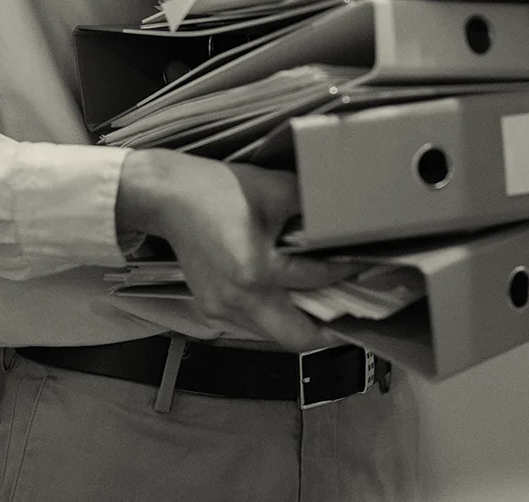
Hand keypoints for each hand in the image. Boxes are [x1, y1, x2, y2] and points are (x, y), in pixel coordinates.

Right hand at [115, 149, 355, 350]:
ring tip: (324, 306)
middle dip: (328, 333)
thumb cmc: (217, 190)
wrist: (167, 196)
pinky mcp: (211, 306)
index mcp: (256, 269)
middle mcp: (239, 298)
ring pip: (274, 335)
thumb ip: (312, 208)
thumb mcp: (275, 190)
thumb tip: (342, 219)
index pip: (316, 279)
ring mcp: (222, 307)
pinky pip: (253, 323)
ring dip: (300, 324)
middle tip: (351, 318)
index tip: (361, 265)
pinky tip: (288, 296)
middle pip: (297, 338)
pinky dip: (275, 315)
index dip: (344, 270)